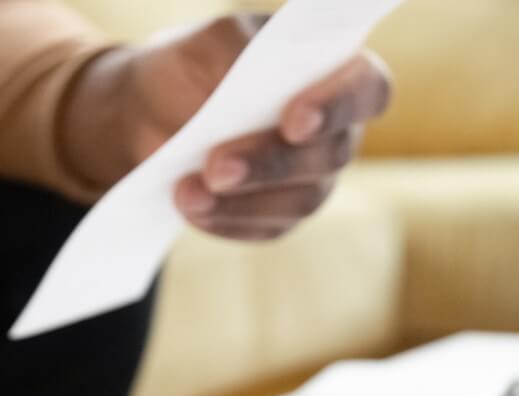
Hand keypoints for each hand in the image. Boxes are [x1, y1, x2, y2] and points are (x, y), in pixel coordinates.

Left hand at [63, 14, 391, 240]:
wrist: (152, 113)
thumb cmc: (192, 68)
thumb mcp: (206, 45)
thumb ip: (235, 52)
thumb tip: (251, 82)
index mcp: (333, 72)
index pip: (367, 89)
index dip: (338, 106)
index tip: (293, 120)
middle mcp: (335, 130)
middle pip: (330, 154)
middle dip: (271, 163)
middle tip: (216, 167)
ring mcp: (312, 178)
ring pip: (301, 200)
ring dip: (243, 202)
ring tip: (188, 193)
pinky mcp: (280, 215)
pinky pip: (267, 227)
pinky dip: (227, 220)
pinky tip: (191, 207)